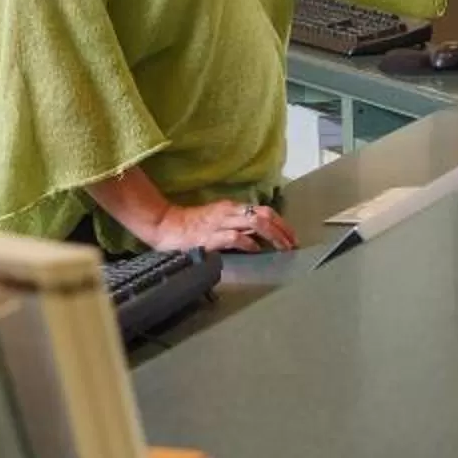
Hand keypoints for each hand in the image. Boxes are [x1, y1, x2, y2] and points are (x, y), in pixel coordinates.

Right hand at [153, 199, 297, 254]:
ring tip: (282, 247)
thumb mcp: (219, 220)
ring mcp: (219, 224)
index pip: (264, 210)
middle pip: (264, 215)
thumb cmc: (191, 225)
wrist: (165, 225)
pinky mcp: (209, 237)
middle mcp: (229, 212)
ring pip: (254, 222)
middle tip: (292, 244)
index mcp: (232, 208)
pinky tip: (256, 250)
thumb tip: (259, 236)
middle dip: (282, 229)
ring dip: (272, 235)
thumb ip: (238, 226)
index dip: (282, 223)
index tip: (292, 236)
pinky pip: (234, 237)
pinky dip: (248, 243)